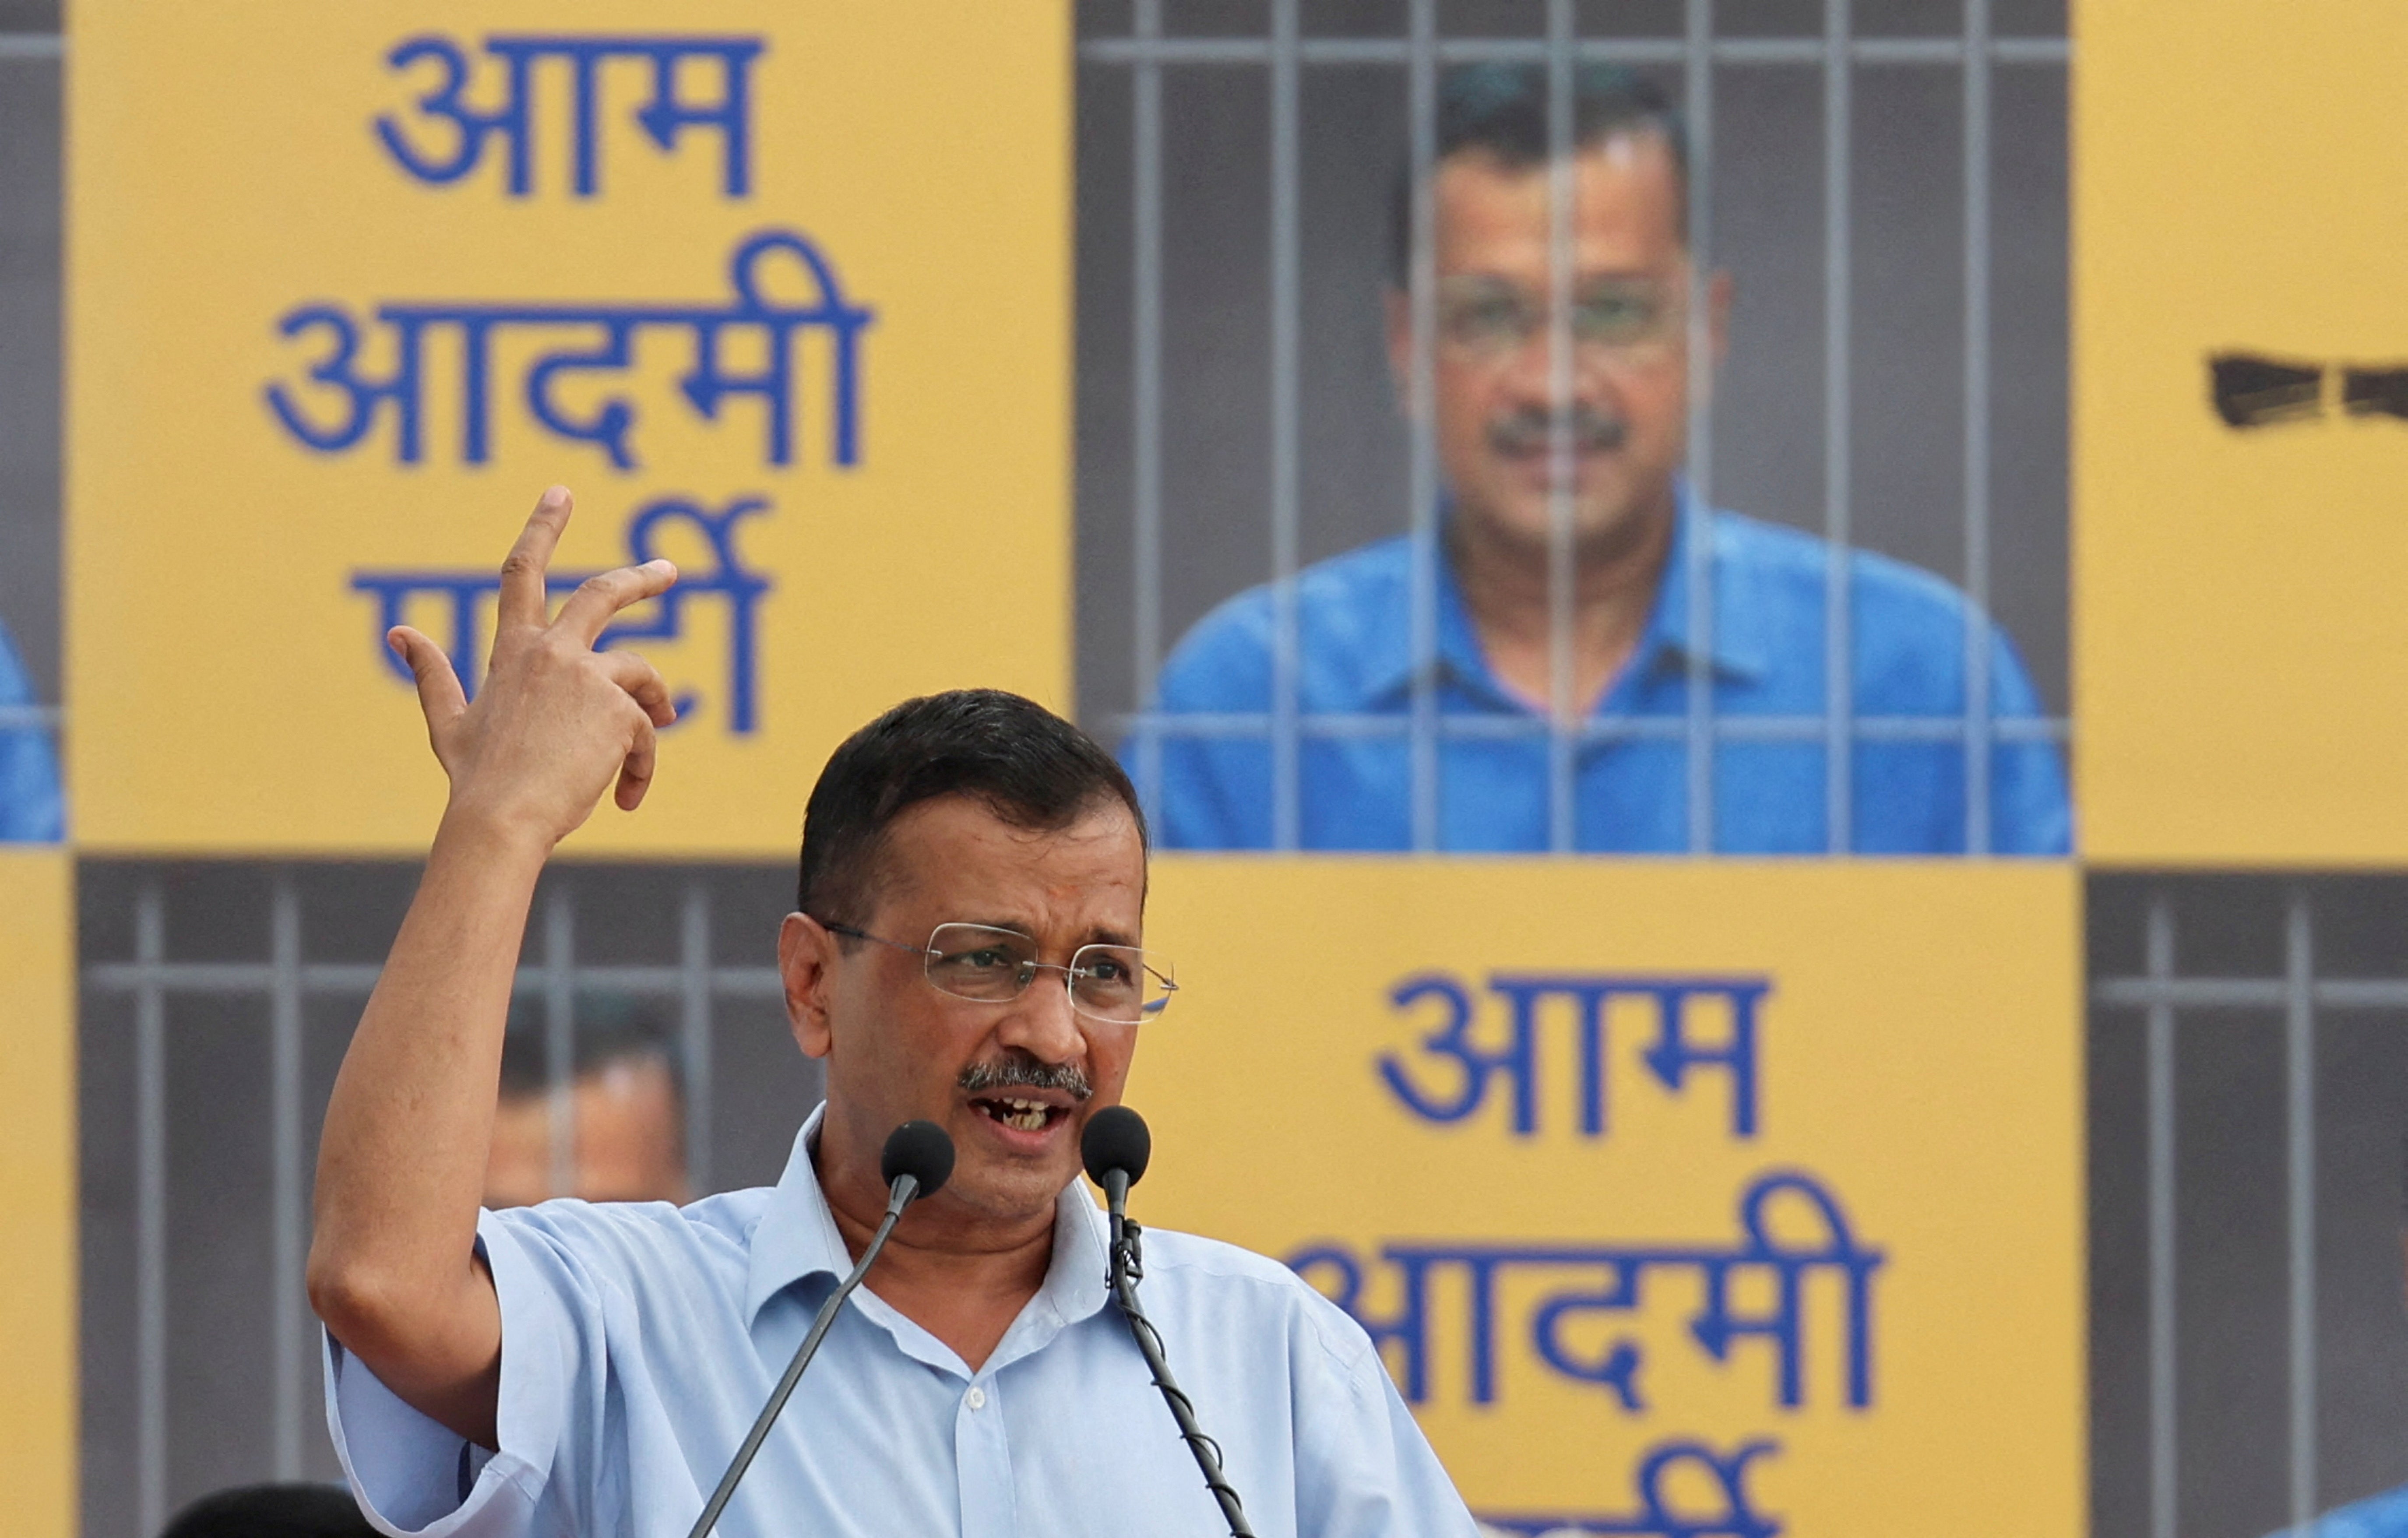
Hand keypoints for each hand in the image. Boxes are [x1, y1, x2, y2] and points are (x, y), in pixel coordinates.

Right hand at [387, 486, 679, 848]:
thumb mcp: (449, 723)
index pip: (522, 572)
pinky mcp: (620, 710)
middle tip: (668, 570)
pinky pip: (648, 731)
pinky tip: (627, 795)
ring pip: (641, 674)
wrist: (501, 822)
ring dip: (653, 706)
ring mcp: (588, 678)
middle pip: (602, 595)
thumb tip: (399, 633)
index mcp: (512, 651)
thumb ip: (432, 674)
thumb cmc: (475, 780)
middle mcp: (552, 652)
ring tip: (653, 736)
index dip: (542, 527)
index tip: (561, 493)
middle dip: (641, 578)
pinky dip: (643, 763)